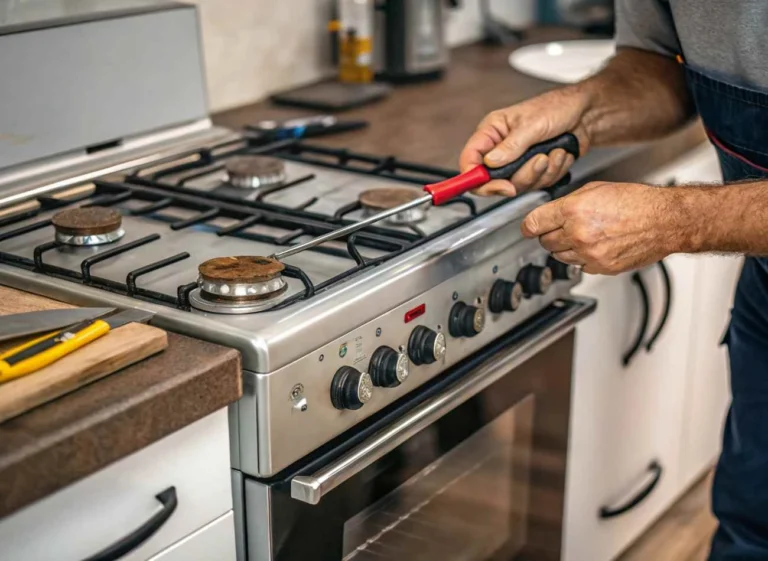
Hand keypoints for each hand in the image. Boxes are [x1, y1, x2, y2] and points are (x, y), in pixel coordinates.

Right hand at [459, 87, 591, 196]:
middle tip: (539, 162)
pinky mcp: (533, 170)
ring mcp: (516, 162)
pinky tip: (559, 155)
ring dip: (540, 172)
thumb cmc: (559, 107)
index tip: (500, 185)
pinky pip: (536, 185)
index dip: (478, 178)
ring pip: (517, 185)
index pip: (470, 160)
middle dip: (520, 176)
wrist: (587, 114)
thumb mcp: (533, 124)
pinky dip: (552, 173)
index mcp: (492, 131)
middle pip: (493, 181)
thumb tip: (490, 163)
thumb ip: (510, 146)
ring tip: (552, 152)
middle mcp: (500, 149)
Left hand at [521, 182, 677, 274]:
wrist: (665, 221)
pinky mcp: (601, 267)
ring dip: (564, 247)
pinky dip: (582, 258)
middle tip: (561, 228)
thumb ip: (569, 203)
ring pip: (559, 256)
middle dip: (549, 234)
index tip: (528, 228)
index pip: (533, 224)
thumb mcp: (596, 190)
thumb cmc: (637, 202)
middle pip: (544, 242)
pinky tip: (595, 245)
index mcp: (574, 211)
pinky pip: (579, 266)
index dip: (528, 226)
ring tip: (582, 235)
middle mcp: (578, 234)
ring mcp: (589, 254)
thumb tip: (551, 213)